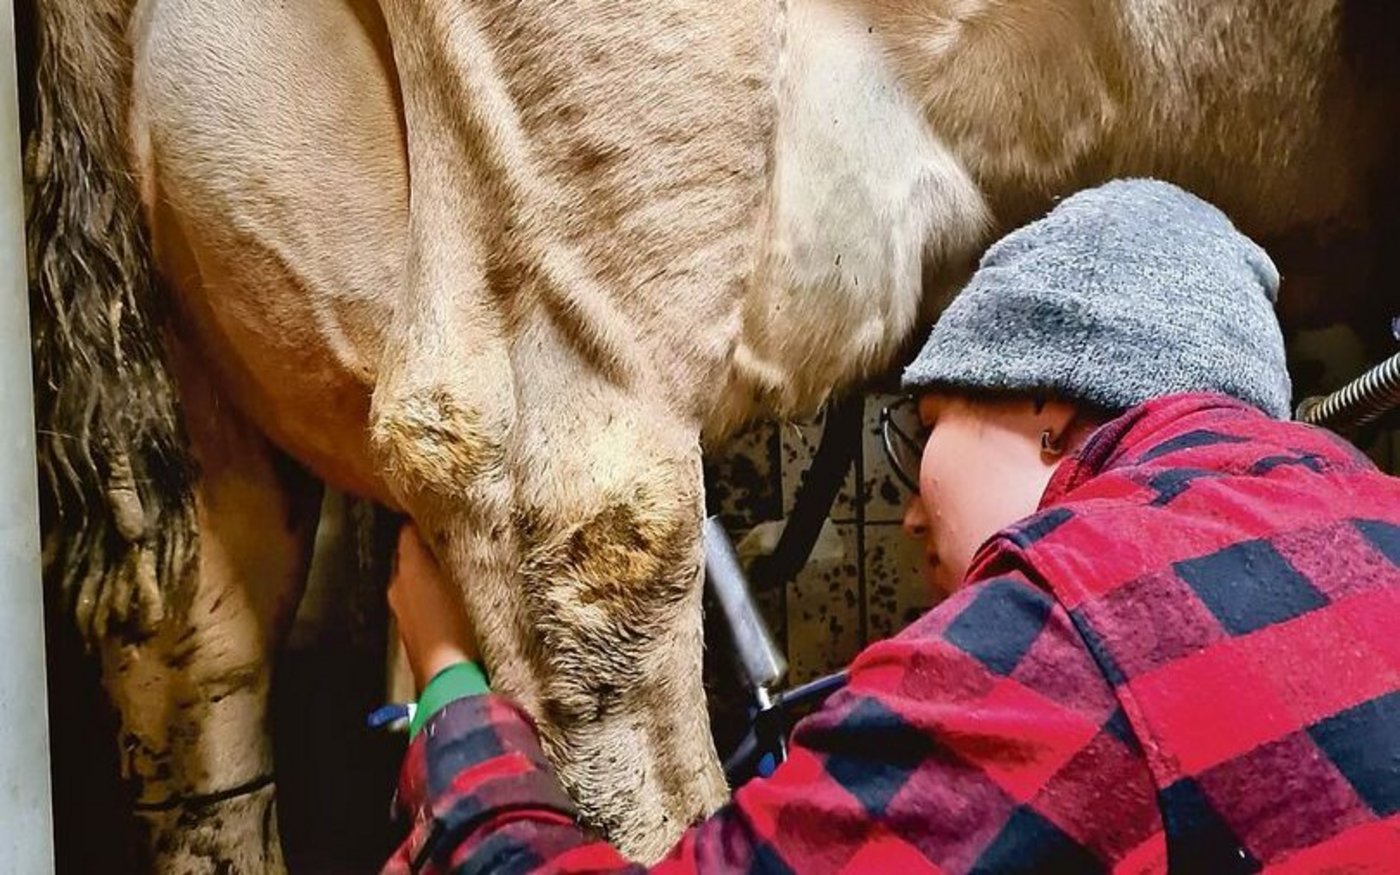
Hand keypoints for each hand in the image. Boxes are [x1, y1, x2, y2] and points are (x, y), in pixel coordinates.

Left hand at [387, 523, 479, 692]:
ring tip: (463, 574)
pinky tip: (457, 607)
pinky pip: (421, 607)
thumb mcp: (471, 580)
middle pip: (412, 557)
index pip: (409, 530)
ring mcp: (400, 614)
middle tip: (460, 544)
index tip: (446, 514)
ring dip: (433, 578)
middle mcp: (397, 587)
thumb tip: (470, 531)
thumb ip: (465, 553)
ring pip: (416, 583)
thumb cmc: (463, 629)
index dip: (427, 519)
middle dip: (431, 550)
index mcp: (409, 568)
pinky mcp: (410, 636)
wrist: (452, 682)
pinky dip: (434, 602)